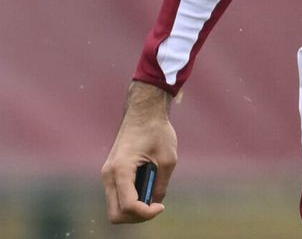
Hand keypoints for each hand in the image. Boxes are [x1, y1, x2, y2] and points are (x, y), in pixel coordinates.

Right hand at [101, 82, 177, 222]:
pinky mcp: (111, 173)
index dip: (146, 213)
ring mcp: (107, 175)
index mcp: (121, 169)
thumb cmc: (157, 131)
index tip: (161, 206)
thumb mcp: (168, 159)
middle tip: (156, 206)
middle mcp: (109, 175)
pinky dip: (131, 200)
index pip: (128, 206)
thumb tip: (155, 203)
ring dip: (134, 208)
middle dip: (137, 216)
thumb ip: (161, 184)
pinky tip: (146, 188)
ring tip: (152, 194)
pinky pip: (117, 196)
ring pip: (115, 207)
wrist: (143, 112)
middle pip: (115, 214)